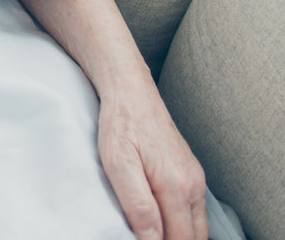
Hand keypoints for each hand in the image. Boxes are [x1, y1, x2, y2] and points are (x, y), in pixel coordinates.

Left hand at [97, 88, 206, 239]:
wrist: (130, 90)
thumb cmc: (120, 123)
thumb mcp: (118, 163)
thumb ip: (138, 205)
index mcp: (177, 186)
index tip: (141, 239)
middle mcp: (193, 185)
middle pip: (194, 237)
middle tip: (144, 236)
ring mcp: (195, 178)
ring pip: (197, 226)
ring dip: (179, 234)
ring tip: (151, 230)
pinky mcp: (191, 172)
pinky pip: (194, 210)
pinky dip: (182, 222)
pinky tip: (161, 218)